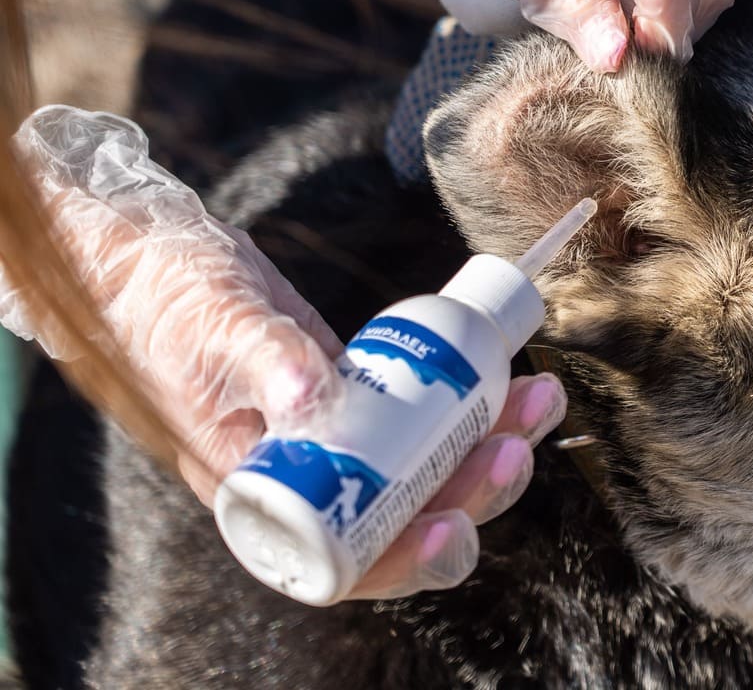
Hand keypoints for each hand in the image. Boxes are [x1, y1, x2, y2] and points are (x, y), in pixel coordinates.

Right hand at [0, 106, 564, 600]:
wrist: (150, 258)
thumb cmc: (166, 301)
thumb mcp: (215, 328)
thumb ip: (263, 361)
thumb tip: (312, 404)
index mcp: (262, 496)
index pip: (343, 558)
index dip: (404, 555)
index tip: (451, 522)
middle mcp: (308, 479)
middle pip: (405, 516)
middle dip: (471, 490)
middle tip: (515, 444)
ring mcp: (340, 437)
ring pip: (430, 466)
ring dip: (491, 443)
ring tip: (540, 399)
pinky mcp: (361, 394)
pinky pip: (428, 414)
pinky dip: (474, 401)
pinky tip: (514, 375)